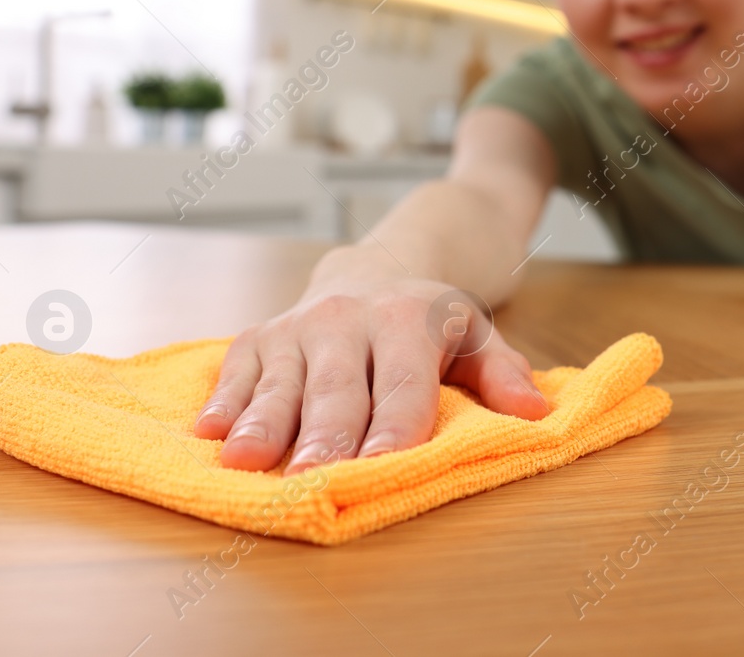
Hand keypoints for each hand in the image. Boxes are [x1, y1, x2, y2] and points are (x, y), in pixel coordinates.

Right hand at [192, 273, 550, 473]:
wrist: (375, 266)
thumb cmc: (428, 320)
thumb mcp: (476, 334)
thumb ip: (503, 373)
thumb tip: (536, 413)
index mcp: (407, 322)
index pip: (403, 384)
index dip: (394, 425)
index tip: (381, 464)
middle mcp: (347, 321)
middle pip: (337, 389)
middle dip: (325, 434)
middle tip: (312, 476)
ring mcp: (297, 328)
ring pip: (279, 382)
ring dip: (261, 424)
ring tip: (245, 461)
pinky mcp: (257, 337)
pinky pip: (235, 371)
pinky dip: (222, 402)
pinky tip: (207, 433)